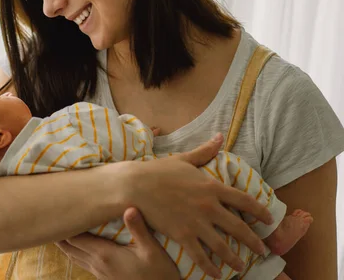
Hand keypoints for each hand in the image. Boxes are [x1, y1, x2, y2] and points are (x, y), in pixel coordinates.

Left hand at [56, 208, 179, 279]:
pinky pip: (83, 263)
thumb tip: (129, 208)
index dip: (64, 225)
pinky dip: (75, 252)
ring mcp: (100, 273)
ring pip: (74, 256)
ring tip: (58, 229)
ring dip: (65, 243)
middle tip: (52, 216)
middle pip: (69, 247)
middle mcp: (97, 264)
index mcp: (104, 255)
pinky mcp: (105, 278)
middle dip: (59, 232)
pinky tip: (79, 247)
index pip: (74, 238)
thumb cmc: (159, 274)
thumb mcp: (152, 251)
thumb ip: (139, 229)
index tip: (59, 209)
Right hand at [116, 134, 272, 276]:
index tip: (269, 219)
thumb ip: (204, 151)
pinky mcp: (182, 235)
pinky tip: (217, 275)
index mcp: (211, 186)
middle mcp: (208, 206)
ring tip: (241, 267)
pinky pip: (200, 256)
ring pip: (222, 246)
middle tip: (262, 250)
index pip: (244, 200)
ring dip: (234, 258)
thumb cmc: (157, 170)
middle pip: (239, 227)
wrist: (135, 185)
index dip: (260, 211)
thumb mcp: (183, 159)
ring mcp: (196, 222)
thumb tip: (219, 137)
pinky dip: (210, 268)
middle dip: (253, 241)